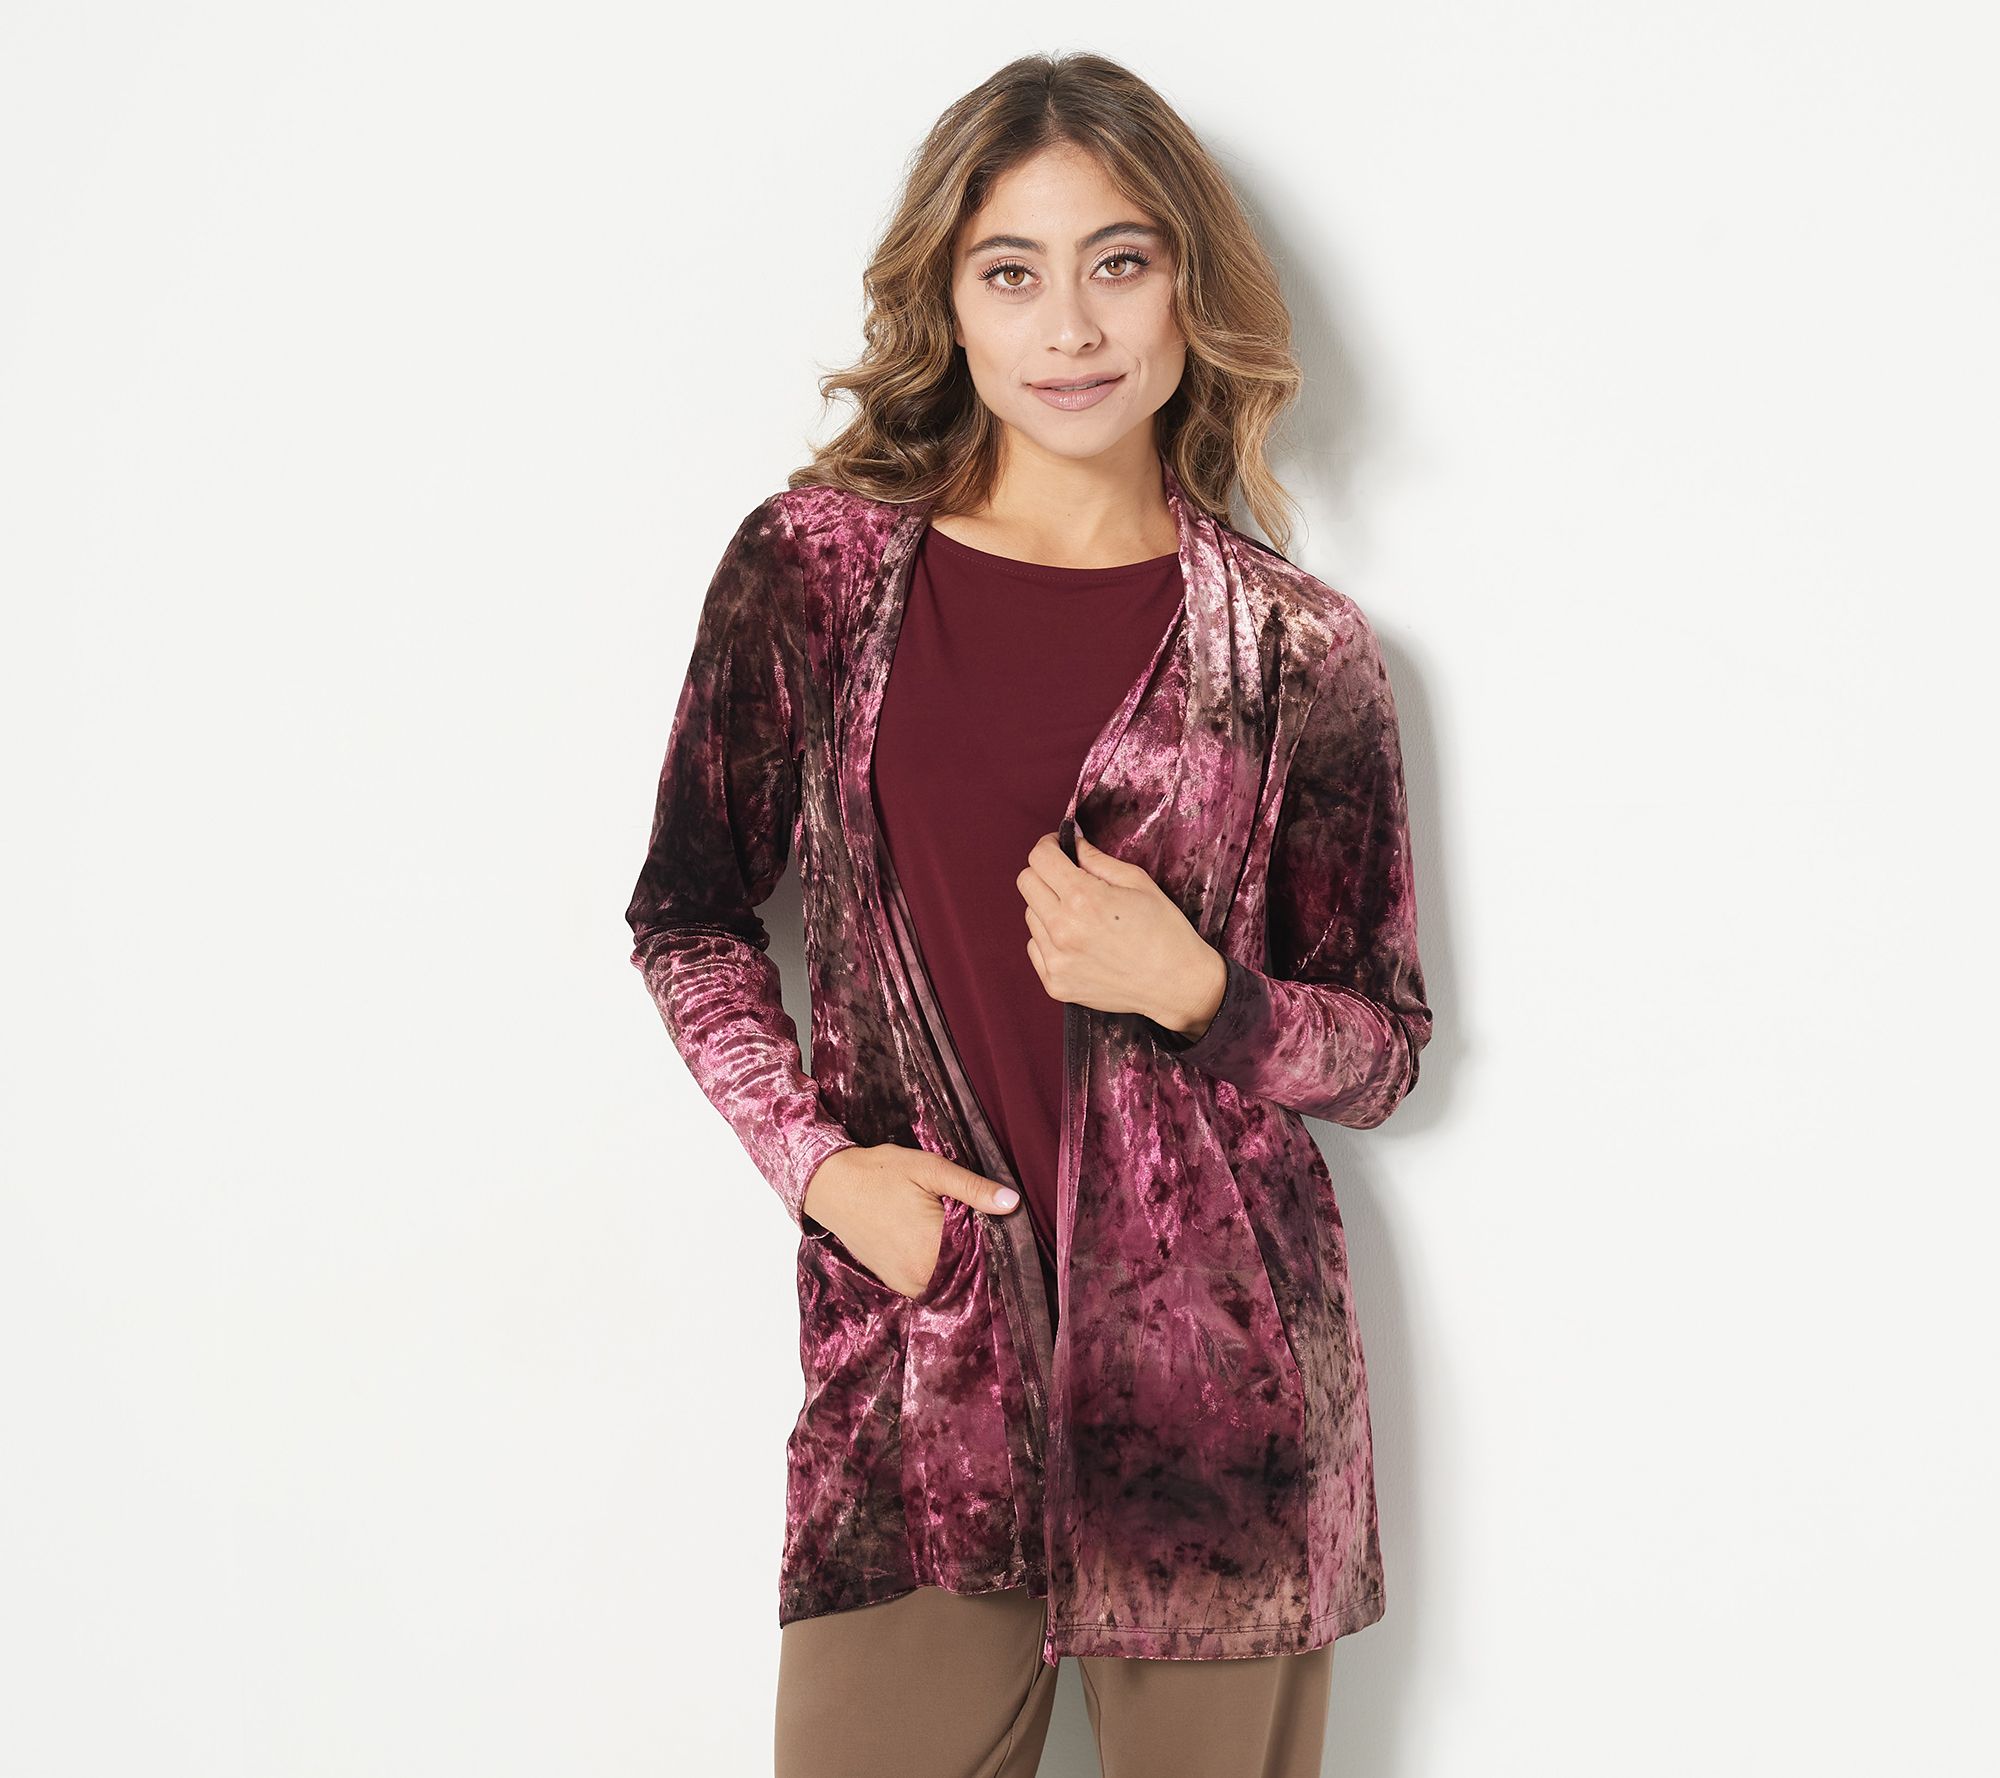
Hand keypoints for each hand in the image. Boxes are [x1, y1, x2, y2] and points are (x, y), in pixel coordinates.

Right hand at [801, 1143, 1019, 1299]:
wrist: (831, 1186)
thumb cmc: (881, 1173)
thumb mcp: (931, 1170)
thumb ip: (974, 1188)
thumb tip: (1013, 1202)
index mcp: (933, 1250)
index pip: (984, 1256)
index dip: (996, 1240)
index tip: (1000, 1224)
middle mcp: (920, 1276)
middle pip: (968, 1272)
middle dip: (979, 1252)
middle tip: (978, 1223)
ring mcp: (905, 1284)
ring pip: (950, 1280)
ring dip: (959, 1262)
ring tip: (959, 1233)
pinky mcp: (895, 1283)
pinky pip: (930, 1283)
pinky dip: (939, 1268)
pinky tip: (939, 1245)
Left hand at [1017, 829, 1227, 1038]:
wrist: (1176, 984)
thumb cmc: (1164, 930)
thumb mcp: (1137, 882)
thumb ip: (1096, 859)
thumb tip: (1071, 842)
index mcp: (1083, 898)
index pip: (1039, 858)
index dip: (1050, 846)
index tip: (1060, 848)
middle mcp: (1062, 929)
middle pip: (1026, 883)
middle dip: (1045, 872)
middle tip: (1068, 878)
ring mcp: (1055, 960)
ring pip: (1030, 915)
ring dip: (1049, 907)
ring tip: (1082, 916)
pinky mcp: (1054, 984)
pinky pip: (1035, 947)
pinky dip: (1050, 939)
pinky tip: (1079, 942)